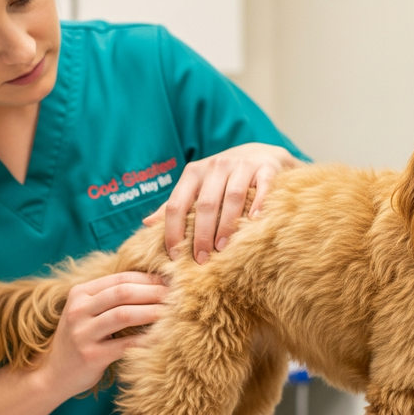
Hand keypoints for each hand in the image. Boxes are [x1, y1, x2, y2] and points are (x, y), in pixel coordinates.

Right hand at [35, 272, 166, 396]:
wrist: (53, 374)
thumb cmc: (80, 339)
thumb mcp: (87, 312)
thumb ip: (111, 298)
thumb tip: (154, 283)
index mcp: (79, 293)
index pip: (119, 278)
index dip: (148, 279)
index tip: (170, 282)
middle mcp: (78, 310)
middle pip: (123, 292)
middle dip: (153, 292)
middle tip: (177, 296)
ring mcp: (82, 333)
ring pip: (124, 314)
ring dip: (152, 312)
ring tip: (173, 313)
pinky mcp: (90, 355)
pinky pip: (125, 344)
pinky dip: (146, 339)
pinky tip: (162, 337)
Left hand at [143, 143, 301, 262]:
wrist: (261, 155)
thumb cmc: (223, 178)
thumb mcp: (197, 187)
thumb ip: (176, 205)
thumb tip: (147, 225)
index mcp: (194, 173)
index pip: (177, 204)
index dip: (173, 231)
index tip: (175, 256)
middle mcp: (216, 166)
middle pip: (205, 204)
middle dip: (201, 234)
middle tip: (201, 259)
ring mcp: (242, 165)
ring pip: (232, 197)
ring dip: (227, 225)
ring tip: (223, 248)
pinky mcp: (266, 168)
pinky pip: (262, 187)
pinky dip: (258, 204)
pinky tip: (255, 222)